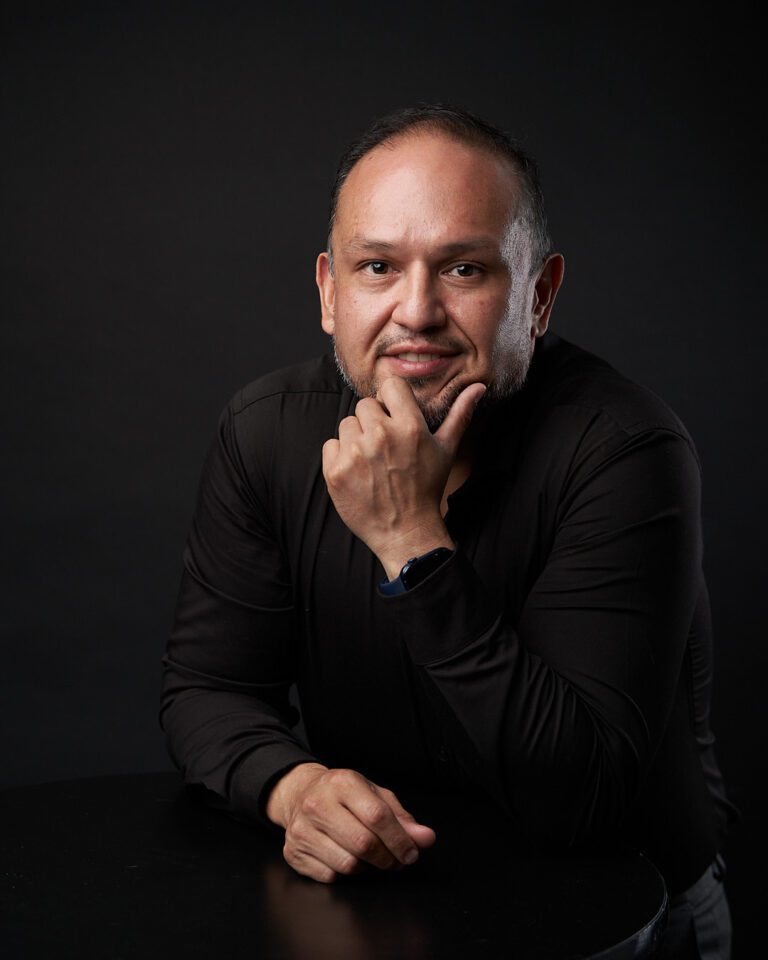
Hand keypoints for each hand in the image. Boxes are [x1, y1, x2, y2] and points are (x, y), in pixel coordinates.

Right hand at [266, 762, 436, 883]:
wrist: (299, 793)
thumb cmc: (342, 795)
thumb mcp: (373, 795)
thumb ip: (401, 817)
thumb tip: (426, 838)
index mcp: (343, 783)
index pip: (378, 816)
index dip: (400, 840)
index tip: (411, 853)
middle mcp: (318, 804)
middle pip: (363, 844)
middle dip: (387, 858)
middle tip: (395, 860)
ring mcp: (302, 829)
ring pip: (348, 864)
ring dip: (368, 868)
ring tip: (373, 859)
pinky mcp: (293, 852)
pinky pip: (330, 876)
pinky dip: (345, 874)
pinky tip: (348, 858)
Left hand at [322, 377, 485, 578]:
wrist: (405, 532)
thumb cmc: (427, 488)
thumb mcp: (446, 450)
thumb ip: (460, 414)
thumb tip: (479, 386)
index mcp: (409, 426)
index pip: (390, 386)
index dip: (391, 401)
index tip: (394, 417)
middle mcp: (381, 436)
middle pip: (364, 405)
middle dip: (373, 422)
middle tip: (385, 448)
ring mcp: (355, 454)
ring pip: (347, 424)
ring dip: (356, 439)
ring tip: (372, 461)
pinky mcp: (335, 471)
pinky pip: (331, 445)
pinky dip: (340, 457)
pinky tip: (358, 472)